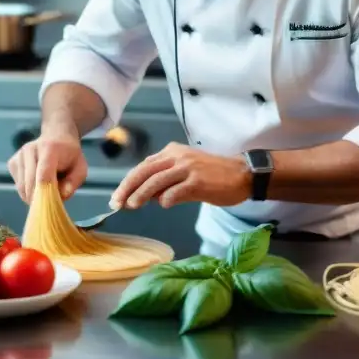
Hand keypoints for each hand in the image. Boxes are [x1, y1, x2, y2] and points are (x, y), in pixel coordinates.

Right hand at [7, 130, 87, 204]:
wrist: (56, 136)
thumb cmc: (70, 155)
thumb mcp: (80, 167)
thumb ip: (74, 181)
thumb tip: (62, 194)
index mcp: (49, 148)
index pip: (43, 174)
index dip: (46, 192)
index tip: (51, 204)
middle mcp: (30, 149)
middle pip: (29, 183)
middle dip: (39, 199)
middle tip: (50, 204)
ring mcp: (19, 155)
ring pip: (21, 187)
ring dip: (33, 196)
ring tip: (46, 189)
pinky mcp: (12, 162)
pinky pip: (17, 185)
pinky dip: (27, 191)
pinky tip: (37, 183)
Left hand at [110, 143, 250, 209]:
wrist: (242, 174)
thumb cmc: (213, 175)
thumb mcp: (185, 172)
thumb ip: (164, 181)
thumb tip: (142, 197)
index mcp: (171, 152)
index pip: (143, 167)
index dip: (127, 182)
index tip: (117, 197)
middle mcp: (177, 157)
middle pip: (144, 172)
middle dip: (127, 188)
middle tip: (116, 203)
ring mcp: (187, 168)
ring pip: (156, 181)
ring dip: (141, 194)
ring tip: (131, 205)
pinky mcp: (198, 181)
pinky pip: (175, 191)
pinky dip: (166, 199)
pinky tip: (163, 205)